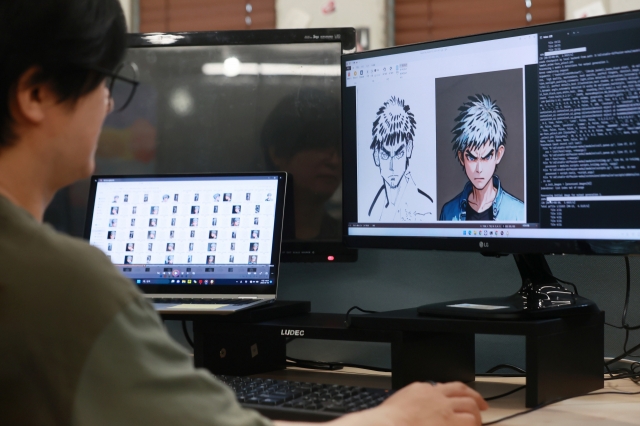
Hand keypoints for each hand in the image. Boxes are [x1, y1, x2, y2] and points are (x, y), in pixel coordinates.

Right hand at [340, 381, 486, 425]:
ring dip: (476, 414)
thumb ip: (411, 403)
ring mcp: (445, 409)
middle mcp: (436, 396)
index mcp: (420, 390)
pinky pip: (470, 423)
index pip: (444, 387)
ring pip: (470, 406)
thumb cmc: (387, 422)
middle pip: (462, 391)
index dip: (455, 393)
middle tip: (481, 405)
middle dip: (474, 398)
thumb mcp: (398, 404)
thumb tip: (414, 412)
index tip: (459, 398)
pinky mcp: (452, 423)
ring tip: (479, 422)